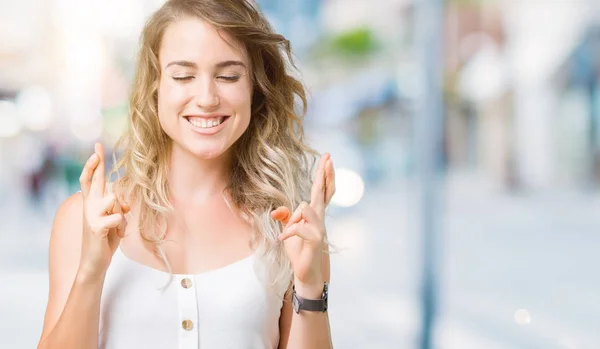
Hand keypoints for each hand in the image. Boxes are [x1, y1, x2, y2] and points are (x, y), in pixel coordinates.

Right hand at [78, 143, 129, 280]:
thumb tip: (125, 205)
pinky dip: (122, 227)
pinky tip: (118, 235)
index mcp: (93, 203)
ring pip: (114, 199)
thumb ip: (117, 209)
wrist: (94, 262)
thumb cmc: (105, 239)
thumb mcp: (114, 221)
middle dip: (95, 164)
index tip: (97, 148)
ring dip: (122, 214)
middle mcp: (89, 206)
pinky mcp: (96, 227)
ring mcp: (91, 216)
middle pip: (94, 181)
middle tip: (97, 150)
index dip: (94, 164)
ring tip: (118, 228)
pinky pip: (118, 218)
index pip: (92, 179)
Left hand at [270, 153, 334, 291]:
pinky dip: (288, 233)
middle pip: (324, 191)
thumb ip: (285, 217)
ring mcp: (320, 227)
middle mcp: (320, 218)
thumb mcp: (288, 230)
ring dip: (292, 220)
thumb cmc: (299, 250)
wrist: (305, 273)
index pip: (321, 190)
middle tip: (329, 157)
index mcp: (314, 213)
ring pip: (304, 207)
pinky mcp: (315, 238)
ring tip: (288, 233)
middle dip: (325, 174)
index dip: (324, 175)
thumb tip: (276, 211)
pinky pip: (298, 227)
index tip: (327, 158)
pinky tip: (283, 240)